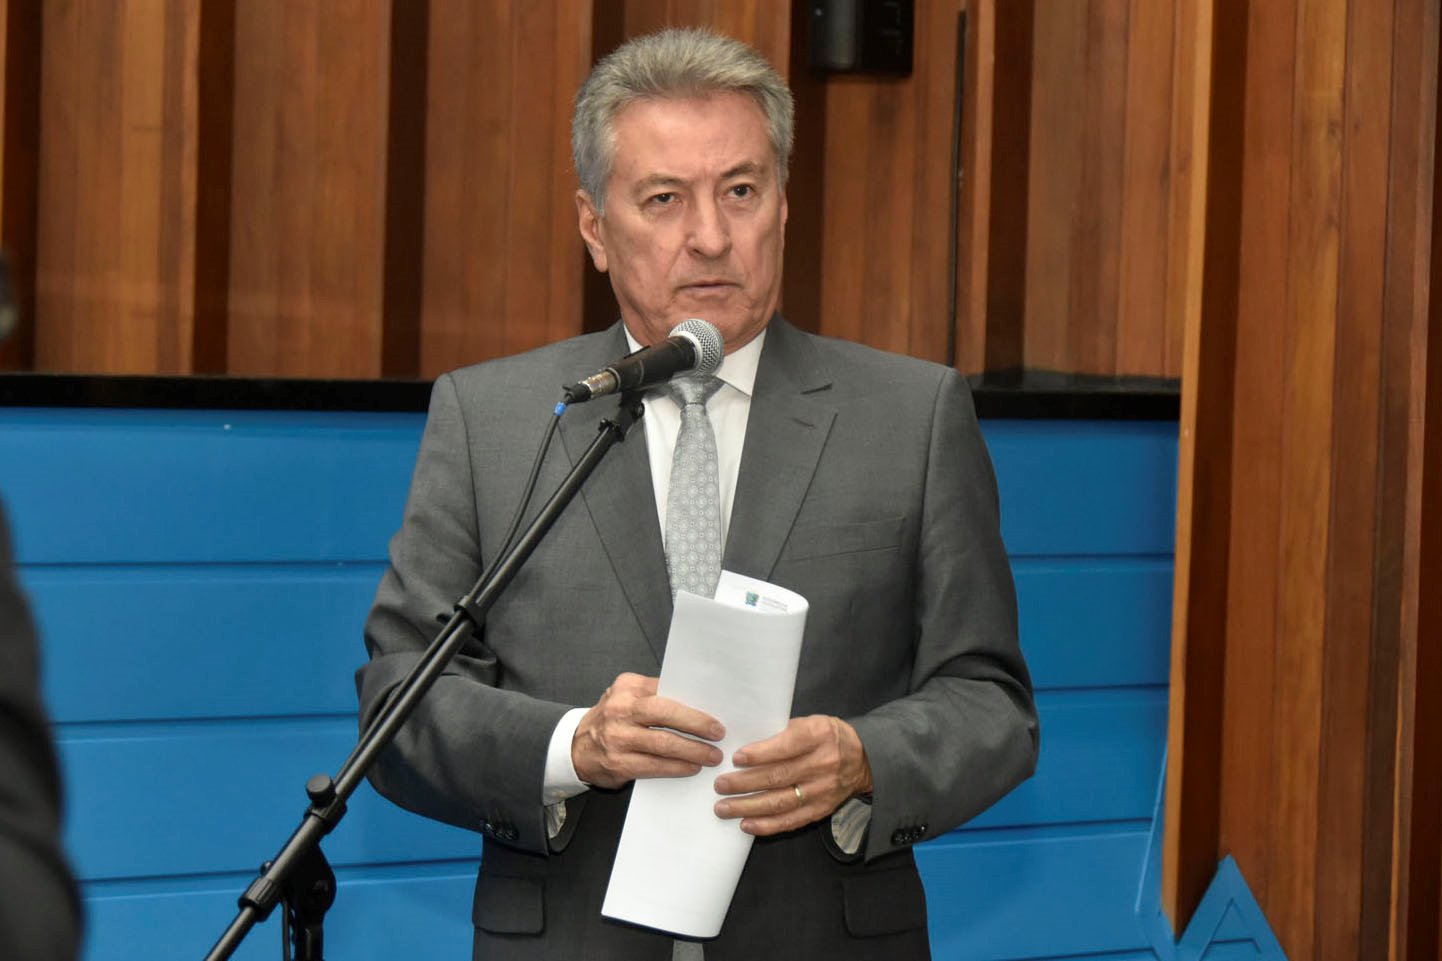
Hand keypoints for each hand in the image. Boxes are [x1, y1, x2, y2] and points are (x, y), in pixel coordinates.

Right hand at [572, 673, 724, 788]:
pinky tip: (691, 767)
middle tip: (719, 733)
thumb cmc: (612, 720)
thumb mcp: (626, 697)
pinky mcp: (619, 763)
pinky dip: (677, 768)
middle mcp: (621, 709)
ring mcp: (618, 737)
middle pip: (666, 713)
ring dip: (693, 750)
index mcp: (628, 687)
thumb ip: (655, 695)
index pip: (667, 688)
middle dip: (697, 724)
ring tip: (712, 755)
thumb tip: (698, 702)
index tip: (716, 709)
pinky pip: (655, 766)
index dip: (694, 701)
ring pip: (664, 743)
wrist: (576, 747)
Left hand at [711, 715, 872, 834]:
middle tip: (720, 785)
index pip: (786, 746)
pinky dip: (767, 825)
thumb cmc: (828, 736)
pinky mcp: (821, 809)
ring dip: (748, 807)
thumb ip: (783, 733)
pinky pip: (791, 820)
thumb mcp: (810, 722)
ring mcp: (822, 790)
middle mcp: (822, 764)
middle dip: (744, 783)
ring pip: (780, 802)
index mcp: (818, 736)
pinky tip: (746, 824)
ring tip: (724, 808)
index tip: (736, 758)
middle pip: (778, 777)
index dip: (759, 754)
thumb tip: (747, 748)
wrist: (863, 758)